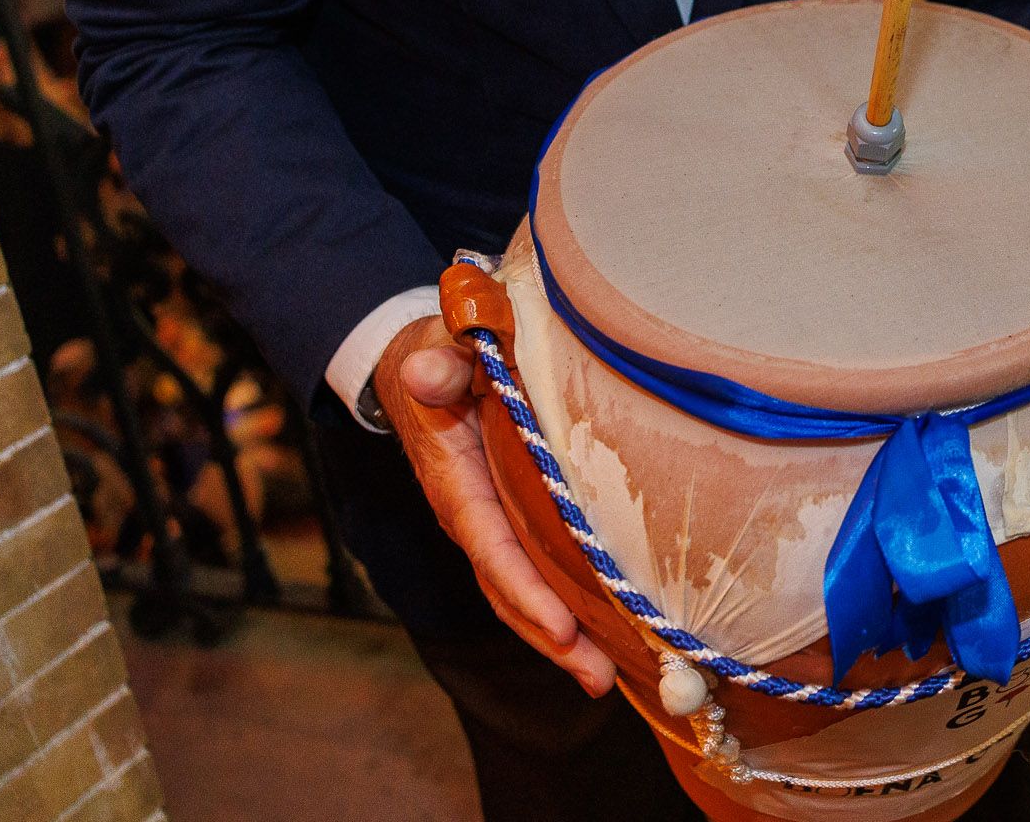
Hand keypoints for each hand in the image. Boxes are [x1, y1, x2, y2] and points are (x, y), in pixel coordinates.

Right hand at [375, 315, 618, 695]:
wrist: (419, 366)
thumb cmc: (437, 355)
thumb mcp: (435, 350)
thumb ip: (439, 363)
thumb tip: (428, 371)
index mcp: (456, 482)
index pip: (491, 545)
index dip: (526, 588)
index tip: (562, 626)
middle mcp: (473, 518)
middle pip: (510, 590)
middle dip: (551, 638)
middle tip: (599, 678)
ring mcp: (494, 526)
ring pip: (526, 594)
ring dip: (563, 639)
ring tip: (609, 678)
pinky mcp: (515, 523)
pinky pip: (539, 574)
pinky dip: (568, 609)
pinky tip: (610, 636)